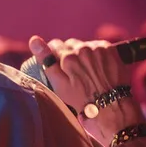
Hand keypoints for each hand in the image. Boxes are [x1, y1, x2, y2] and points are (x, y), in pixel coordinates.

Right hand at [29, 36, 145, 141]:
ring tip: (88, 71)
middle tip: (75, 71)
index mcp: (67, 56)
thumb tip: (34, 40)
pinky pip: (98, 46)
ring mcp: (98, 48)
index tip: (59, 65)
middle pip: (71, 44)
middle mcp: (83, 48)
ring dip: (84, 53)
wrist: (110, 107)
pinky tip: (98, 66)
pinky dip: (97, 53)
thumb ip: (46, 61)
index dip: (55, 55)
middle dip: (70, 54)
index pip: (55, 44)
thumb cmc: (81, 99)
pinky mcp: (111, 50)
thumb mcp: (59, 84)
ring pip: (85, 45)